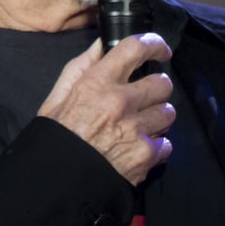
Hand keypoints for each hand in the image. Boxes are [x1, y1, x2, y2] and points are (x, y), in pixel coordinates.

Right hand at [37, 34, 175, 184]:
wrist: (57, 181)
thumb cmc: (56, 137)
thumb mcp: (57, 97)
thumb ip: (81, 67)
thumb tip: (102, 44)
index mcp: (97, 83)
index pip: (135, 48)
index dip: (154, 45)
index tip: (160, 50)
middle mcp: (120, 102)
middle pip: (162, 84)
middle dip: (156, 90)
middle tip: (145, 99)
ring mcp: (136, 129)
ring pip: (168, 113)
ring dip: (158, 118)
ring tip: (141, 126)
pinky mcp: (146, 154)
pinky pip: (166, 143)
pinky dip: (157, 147)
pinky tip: (139, 148)